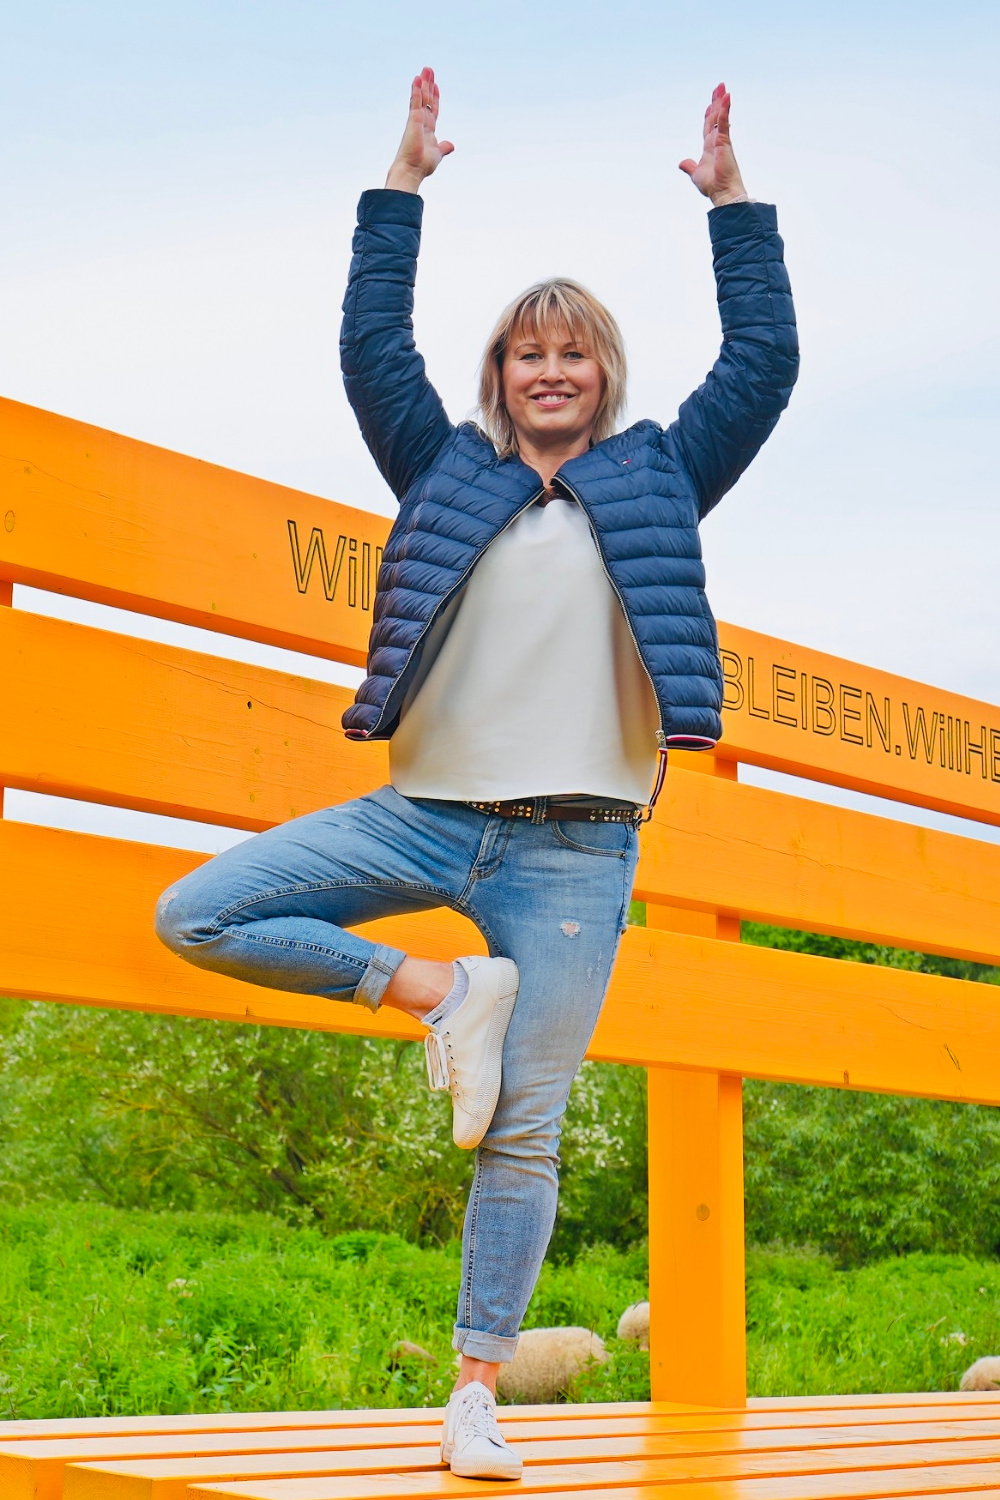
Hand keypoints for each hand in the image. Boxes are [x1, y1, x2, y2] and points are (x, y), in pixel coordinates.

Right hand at [385, 67, 453, 193]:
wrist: (412, 170)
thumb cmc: (421, 165)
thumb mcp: (437, 154)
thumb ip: (443, 147)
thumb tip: (451, 145)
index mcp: (428, 130)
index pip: (433, 109)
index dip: (435, 98)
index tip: (436, 86)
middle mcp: (421, 122)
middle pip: (427, 99)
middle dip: (428, 85)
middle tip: (429, 70)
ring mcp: (416, 120)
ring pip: (421, 97)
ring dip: (423, 83)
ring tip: (426, 69)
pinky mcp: (413, 119)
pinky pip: (415, 101)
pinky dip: (416, 90)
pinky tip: (417, 78)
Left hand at [679, 83, 747, 206]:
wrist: (723, 193)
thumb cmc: (713, 186)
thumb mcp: (696, 174)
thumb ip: (690, 166)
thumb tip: (682, 163)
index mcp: (710, 148)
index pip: (708, 127)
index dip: (708, 115)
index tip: (710, 104)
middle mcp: (716, 142)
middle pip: (715, 117)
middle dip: (716, 102)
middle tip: (719, 87)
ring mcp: (721, 140)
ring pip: (719, 116)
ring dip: (721, 101)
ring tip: (722, 87)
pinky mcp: (724, 140)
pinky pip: (723, 121)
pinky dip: (724, 109)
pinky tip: (726, 97)